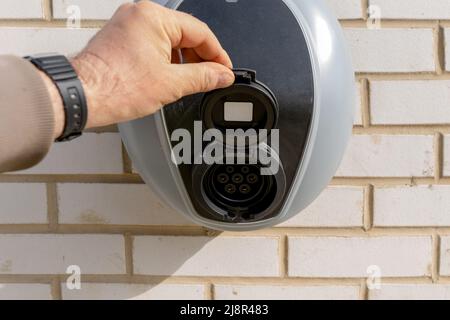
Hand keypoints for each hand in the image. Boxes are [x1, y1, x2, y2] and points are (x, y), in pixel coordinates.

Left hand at [53, 1, 233, 136]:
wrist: (82, 97)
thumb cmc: (114, 87)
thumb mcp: (171, 84)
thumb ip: (203, 77)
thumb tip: (221, 75)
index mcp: (153, 17)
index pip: (200, 32)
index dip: (217, 54)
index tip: (225, 71)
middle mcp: (139, 15)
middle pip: (184, 34)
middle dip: (201, 58)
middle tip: (212, 78)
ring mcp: (128, 25)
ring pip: (169, 40)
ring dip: (183, 61)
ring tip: (191, 82)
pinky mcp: (121, 38)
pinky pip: (153, 44)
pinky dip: (166, 60)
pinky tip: (171, 77)